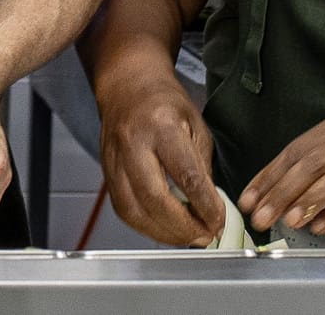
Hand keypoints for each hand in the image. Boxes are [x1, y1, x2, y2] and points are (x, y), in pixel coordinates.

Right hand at [94, 72, 227, 246]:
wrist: (128, 86)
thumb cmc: (164, 103)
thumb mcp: (196, 126)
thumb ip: (202, 168)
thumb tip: (210, 208)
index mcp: (162, 126)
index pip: (185, 175)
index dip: (204, 205)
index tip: (219, 221)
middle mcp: (133, 143)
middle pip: (154, 198)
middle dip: (182, 226)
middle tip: (204, 235)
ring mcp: (114, 159)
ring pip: (133, 210)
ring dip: (163, 233)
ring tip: (187, 237)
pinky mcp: (106, 172)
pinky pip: (123, 209)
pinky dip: (145, 226)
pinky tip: (164, 228)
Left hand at [237, 108, 324, 235]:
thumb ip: (311, 158)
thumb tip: (274, 188)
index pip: (295, 151)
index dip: (270, 176)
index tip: (249, 199)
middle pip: (313, 163)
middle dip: (283, 191)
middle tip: (262, 215)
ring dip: (312, 199)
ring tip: (290, 220)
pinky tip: (322, 226)